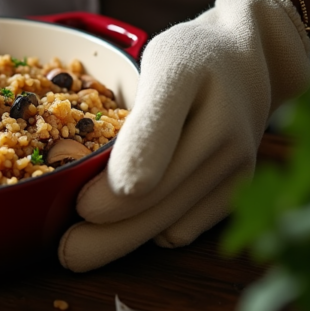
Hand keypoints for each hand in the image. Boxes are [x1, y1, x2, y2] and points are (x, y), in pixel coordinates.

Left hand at [58, 0, 309, 271]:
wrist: (245, 62)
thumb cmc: (188, 60)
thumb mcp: (159, 65)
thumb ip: (145, 124)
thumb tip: (128, 189)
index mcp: (188, 84)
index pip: (149, 147)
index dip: (114, 188)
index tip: (82, 207)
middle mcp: (220, 133)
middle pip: (155, 201)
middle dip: (106, 233)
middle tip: (64, 250)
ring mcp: (234, 168)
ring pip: (170, 223)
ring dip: (123, 240)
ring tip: (79, 249)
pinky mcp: (234, 190)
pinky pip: (188, 228)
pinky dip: (153, 233)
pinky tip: (123, 229)